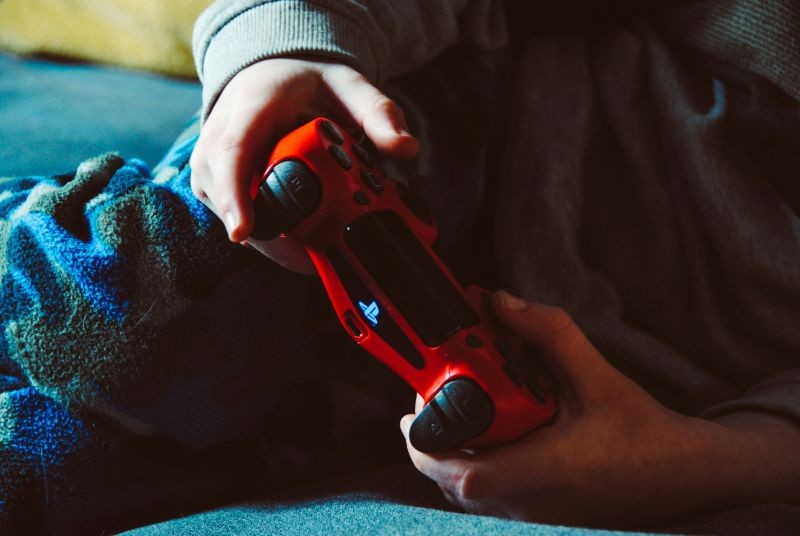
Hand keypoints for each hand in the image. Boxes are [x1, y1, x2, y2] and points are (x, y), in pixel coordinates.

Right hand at [190, 57, 418, 271]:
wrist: (270, 81)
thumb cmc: (305, 85)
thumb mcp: (348, 86)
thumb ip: (378, 113)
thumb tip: (407, 148)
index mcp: (250, 108)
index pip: (232, 153)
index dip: (234, 195)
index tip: (242, 231)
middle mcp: (218, 140)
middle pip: (231, 197)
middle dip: (273, 235)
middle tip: (319, 257)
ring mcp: (211, 169)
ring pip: (235, 219)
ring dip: (276, 242)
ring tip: (319, 247)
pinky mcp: (215, 190)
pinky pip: (241, 224)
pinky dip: (273, 239)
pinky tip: (304, 243)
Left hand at [400, 291, 799, 527]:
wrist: (683, 475)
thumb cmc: (643, 432)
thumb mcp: (598, 375)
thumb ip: (548, 334)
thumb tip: (498, 302)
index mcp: (549, 469)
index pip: (469, 476)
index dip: (429, 448)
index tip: (413, 412)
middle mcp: (533, 500)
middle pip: (452, 485)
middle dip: (429, 444)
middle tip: (428, 401)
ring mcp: (532, 513)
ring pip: (465, 494)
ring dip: (448, 455)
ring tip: (452, 411)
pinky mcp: (535, 513)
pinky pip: (485, 496)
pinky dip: (470, 464)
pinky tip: (484, 431)